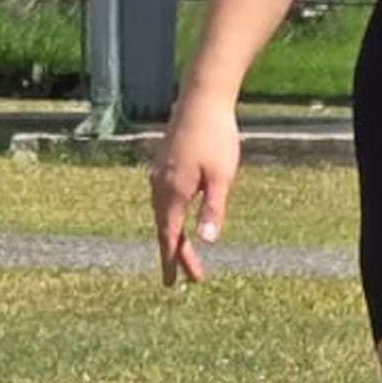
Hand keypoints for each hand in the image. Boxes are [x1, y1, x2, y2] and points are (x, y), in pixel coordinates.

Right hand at [150, 93, 240, 287]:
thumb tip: (207, 241)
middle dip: (177, 254)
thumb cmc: (216, 137)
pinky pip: (162, 199)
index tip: (173, 284)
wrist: (202, 99)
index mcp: (173, 192)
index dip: (172, 261)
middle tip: (193, 278)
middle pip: (165, 228)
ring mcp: (159, 173)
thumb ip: (213, 209)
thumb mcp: (222, 177)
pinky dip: (170, 216)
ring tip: (185, 254)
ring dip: (174, 235)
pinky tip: (177, 219)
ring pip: (163, 213)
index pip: (169, 236)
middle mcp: (160, 185)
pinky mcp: (164, 163)